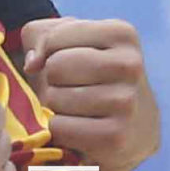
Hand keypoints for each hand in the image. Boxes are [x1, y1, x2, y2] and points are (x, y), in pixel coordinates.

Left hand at [20, 16, 159, 170]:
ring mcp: (125, 102)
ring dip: (56, 107)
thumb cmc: (93, 78)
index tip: (70, 64)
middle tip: (74, 89)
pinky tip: (81, 129)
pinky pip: (58, 127)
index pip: (54, 38)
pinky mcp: (115, 136)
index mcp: (121, 33)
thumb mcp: (71, 43)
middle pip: (55, 66)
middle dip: (53, 80)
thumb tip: (32, 64)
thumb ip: (41, 35)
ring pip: (54, 98)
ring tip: (79, 109)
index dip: (49, 53)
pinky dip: (60, 130)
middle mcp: (129, 65)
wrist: (136, 129)